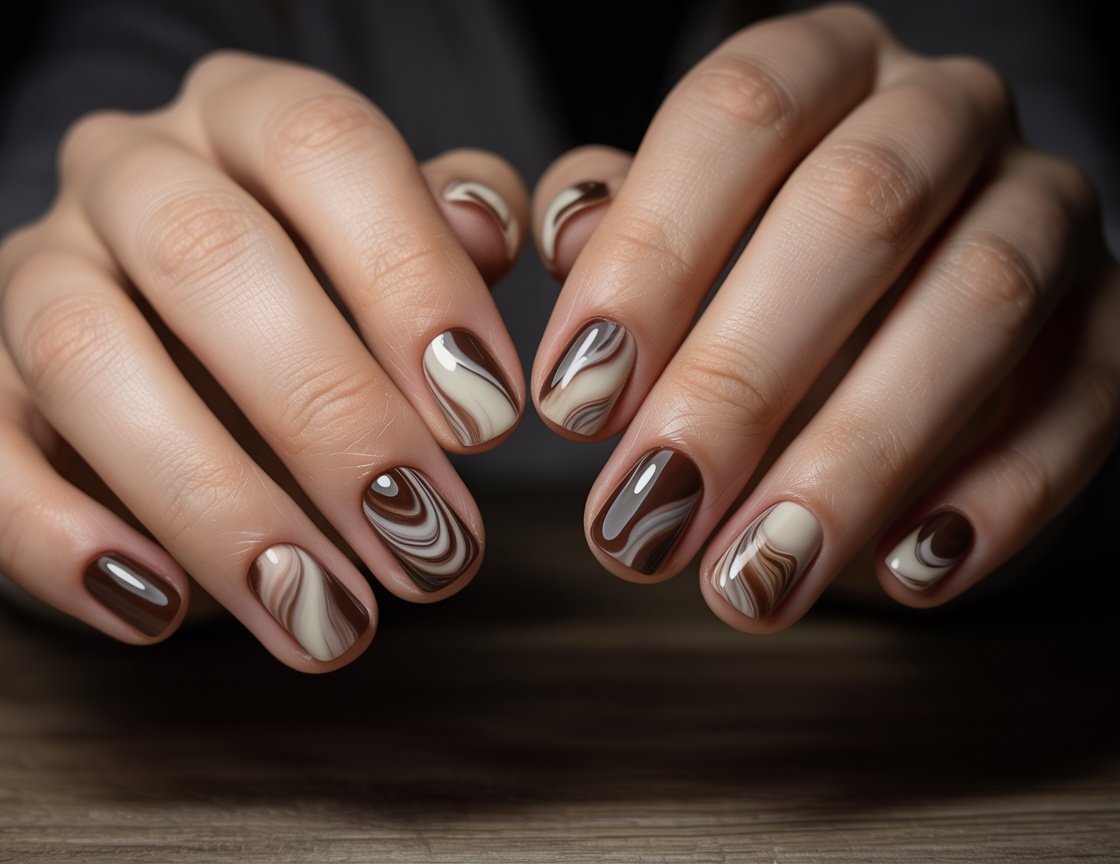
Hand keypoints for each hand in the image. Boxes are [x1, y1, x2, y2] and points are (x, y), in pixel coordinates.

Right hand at [0, 52, 527, 669]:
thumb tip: (488, 232)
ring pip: (88, 358)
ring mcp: (37, 271)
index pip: (325, 146)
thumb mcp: (401, 239)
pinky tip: (161, 610)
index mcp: (248, 114)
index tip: (488, 419)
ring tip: (326, 615)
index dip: (412, 278)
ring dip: (218, 505)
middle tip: (430, 547)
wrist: (183, 325)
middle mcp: (129, 172)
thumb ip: (456, 230)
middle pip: (208, 259)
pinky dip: (61, 541)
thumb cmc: (324, 281)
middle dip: (332, 418)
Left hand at [530, 4, 1118, 628]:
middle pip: (857, 212)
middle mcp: (944, 113)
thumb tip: (565, 235)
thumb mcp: (668, 216)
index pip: (738, 116)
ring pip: (978, 307)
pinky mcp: (1108, 318)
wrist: (904, 262)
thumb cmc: (750, 243)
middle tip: (644, 522)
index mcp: (822, 64)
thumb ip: (611, 221)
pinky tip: (901, 573)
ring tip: (751, 581)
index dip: (649, 260)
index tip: (573, 405)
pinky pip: (1086, 398)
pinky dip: (998, 495)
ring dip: (856, 462)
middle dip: (738, 383)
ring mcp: (1044, 208)